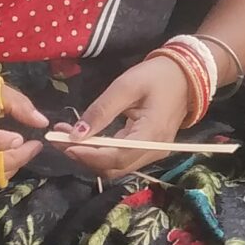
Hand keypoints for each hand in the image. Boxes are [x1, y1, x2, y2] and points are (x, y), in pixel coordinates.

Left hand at [58, 57, 195, 179]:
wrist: (186, 76)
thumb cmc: (157, 77)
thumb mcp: (126, 86)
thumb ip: (101, 111)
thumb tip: (76, 135)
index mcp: (151, 134)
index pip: (115, 157)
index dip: (87, 155)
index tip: (63, 144)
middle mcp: (154, 151)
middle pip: (113, 168)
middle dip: (83, 157)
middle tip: (59, 139)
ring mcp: (153, 153)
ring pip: (115, 167)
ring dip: (89, 157)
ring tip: (67, 137)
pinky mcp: (148, 150)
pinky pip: (121, 159)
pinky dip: (100, 153)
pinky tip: (85, 138)